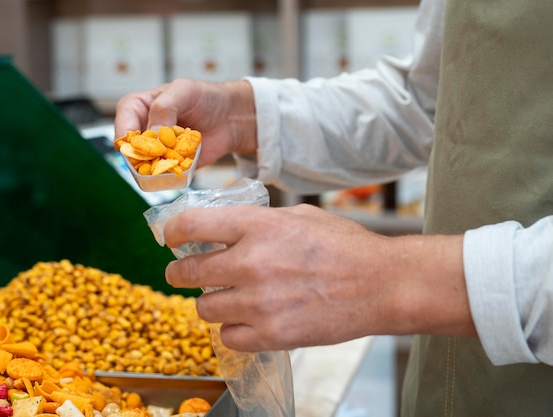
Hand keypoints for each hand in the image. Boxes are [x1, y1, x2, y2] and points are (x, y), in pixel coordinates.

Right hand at [114, 78, 256, 166]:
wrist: (228, 117)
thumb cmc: (204, 97)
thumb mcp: (183, 91)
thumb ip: (164, 108)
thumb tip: (153, 133)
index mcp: (136, 108)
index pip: (122, 126)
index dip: (128, 138)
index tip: (143, 143)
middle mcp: (142, 131)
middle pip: (130, 152)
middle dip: (144, 156)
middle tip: (163, 153)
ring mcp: (155, 150)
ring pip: (144, 168)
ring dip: (158, 167)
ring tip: (176, 157)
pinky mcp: (169, 165)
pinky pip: (163, 176)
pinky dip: (172, 173)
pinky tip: (184, 163)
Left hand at [163, 204, 474, 351]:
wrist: (381, 284)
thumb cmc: (344, 245)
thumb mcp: (298, 216)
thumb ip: (257, 222)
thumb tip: (224, 229)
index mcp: (257, 226)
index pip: (191, 225)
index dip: (172, 232)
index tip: (172, 238)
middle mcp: (251, 262)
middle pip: (185, 271)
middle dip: (179, 272)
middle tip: (183, 273)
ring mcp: (260, 303)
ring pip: (204, 308)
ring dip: (211, 302)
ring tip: (226, 298)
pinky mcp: (272, 335)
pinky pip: (228, 337)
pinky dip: (234, 329)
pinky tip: (247, 320)